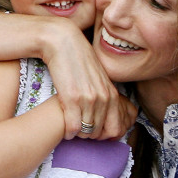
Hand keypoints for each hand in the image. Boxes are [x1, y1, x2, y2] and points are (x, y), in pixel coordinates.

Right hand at [41, 19, 135, 139]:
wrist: (63, 43)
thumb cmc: (78, 60)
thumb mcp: (98, 77)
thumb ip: (103, 94)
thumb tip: (103, 112)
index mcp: (111, 94)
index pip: (115, 129)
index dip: (103, 135)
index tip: (92, 131)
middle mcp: (103, 98)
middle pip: (98, 133)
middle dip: (88, 135)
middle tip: (79, 129)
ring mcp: (89, 99)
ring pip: (85, 132)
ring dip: (77, 133)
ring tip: (71, 126)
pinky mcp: (72, 98)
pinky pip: (72, 127)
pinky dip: (68, 131)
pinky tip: (64, 125)